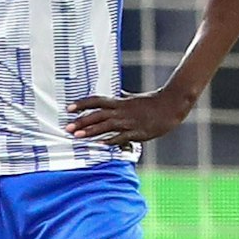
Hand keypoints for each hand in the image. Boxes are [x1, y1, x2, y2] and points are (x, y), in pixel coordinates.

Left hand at [65, 87, 194, 145]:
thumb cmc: (152, 102)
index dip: (81, 104)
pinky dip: (110, 140)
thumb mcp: (133, 98)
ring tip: (77, 137)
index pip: (96, 101)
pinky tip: (100, 145)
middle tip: (67, 128)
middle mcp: (121, 110)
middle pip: (97, 114)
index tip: (68, 108)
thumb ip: (122, 97)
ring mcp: (129, 121)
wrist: (171, 106)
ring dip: (91, 131)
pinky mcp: (137, 132)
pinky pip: (121, 137)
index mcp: (119, 102)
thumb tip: (116, 93)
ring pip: (106, 125)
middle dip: (81, 121)